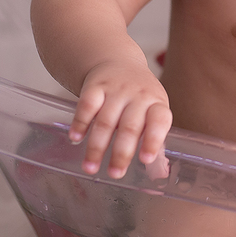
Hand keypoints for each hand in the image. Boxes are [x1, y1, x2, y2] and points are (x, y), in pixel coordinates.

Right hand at [69, 59, 172, 178]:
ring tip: (91, 167)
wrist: (119, 62)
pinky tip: (76, 139)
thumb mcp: (153, 112)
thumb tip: (158, 174)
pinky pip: (86, 105)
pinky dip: (80, 123)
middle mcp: (138, 95)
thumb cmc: (140, 98)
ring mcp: (116, 89)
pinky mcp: (95, 86)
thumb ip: (154, 142)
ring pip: (106, 120)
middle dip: (121, 153)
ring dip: (96, 146)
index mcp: (157, 104)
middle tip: (114, 173)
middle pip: (130, 126)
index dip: (153, 140)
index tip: (145, 160)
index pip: (159, 121)